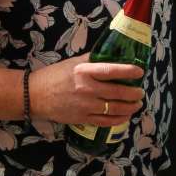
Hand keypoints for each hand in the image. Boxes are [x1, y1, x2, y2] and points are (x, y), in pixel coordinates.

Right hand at [29, 58, 144, 127]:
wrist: (34, 96)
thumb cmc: (54, 76)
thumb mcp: (73, 62)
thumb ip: (92, 59)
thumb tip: (110, 54)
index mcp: (84, 71)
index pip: (111, 70)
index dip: (128, 71)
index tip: (140, 72)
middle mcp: (86, 89)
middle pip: (117, 92)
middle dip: (133, 93)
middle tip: (141, 92)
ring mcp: (85, 106)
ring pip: (114, 109)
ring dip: (129, 107)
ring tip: (137, 104)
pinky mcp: (81, 119)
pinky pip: (105, 121)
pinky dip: (118, 120)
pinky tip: (125, 116)